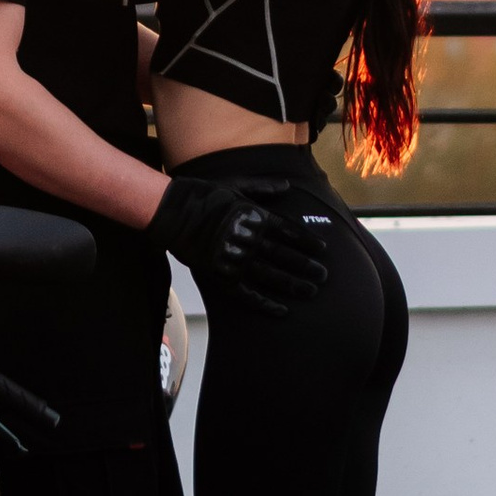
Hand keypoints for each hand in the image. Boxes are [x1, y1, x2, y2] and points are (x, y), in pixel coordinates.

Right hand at [149, 169, 327, 315]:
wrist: (172, 212)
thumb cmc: (203, 195)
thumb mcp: (236, 185)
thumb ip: (263, 188)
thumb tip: (286, 187)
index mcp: (255, 217)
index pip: (290, 233)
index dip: (308, 242)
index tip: (322, 250)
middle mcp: (249, 240)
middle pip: (285, 256)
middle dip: (307, 266)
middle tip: (323, 275)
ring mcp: (235, 260)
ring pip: (272, 277)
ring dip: (294, 285)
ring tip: (311, 291)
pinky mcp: (222, 277)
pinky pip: (248, 295)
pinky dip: (266, 304)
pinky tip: (282, 310)